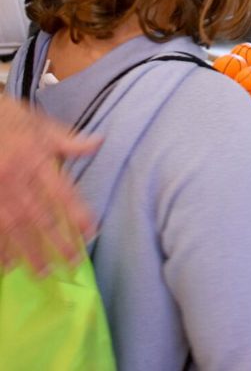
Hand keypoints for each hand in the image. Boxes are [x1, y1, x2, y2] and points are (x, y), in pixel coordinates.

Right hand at [0, 96, 100, 273]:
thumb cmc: (6, 119)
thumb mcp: (38, 123)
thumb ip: (67, 139)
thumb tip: (99, 143)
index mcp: (34, 160)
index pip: (61, 192)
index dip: (77, 213)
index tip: (91, 232)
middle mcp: (14, 179)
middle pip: (38, 216)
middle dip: (55, 241)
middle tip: (72, 263)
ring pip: (12, 227)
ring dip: (27, 252)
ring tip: (42, 273)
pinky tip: (5, 265)